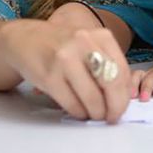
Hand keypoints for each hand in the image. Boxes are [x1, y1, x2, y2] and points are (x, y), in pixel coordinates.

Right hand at [0, 19, 129, 122]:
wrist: (27, 39)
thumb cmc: (64, 46)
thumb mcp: (90, 45)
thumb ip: (107, 64)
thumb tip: (124, 96)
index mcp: (101, 36)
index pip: (123, 71)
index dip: (125, 95)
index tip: (121, 107)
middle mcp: (85, 44)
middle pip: (111, 83)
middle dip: (115, 107)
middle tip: (112, 117)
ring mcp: (66, 59)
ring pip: (92, 98)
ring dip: (96, 113)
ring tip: (95, 115)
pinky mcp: (49, 76)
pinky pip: (72, 104)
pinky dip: (79, 113)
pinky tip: (79, 111)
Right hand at [132, 59, 152, 100]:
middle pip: (151, 76)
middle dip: (146, 87)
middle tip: (144, 99)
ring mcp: (150, 72)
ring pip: (140, 75)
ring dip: (134, 85)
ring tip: (131, 96)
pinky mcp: (144, 76)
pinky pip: (134, 76)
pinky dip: (128, 83)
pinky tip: (125, 93)